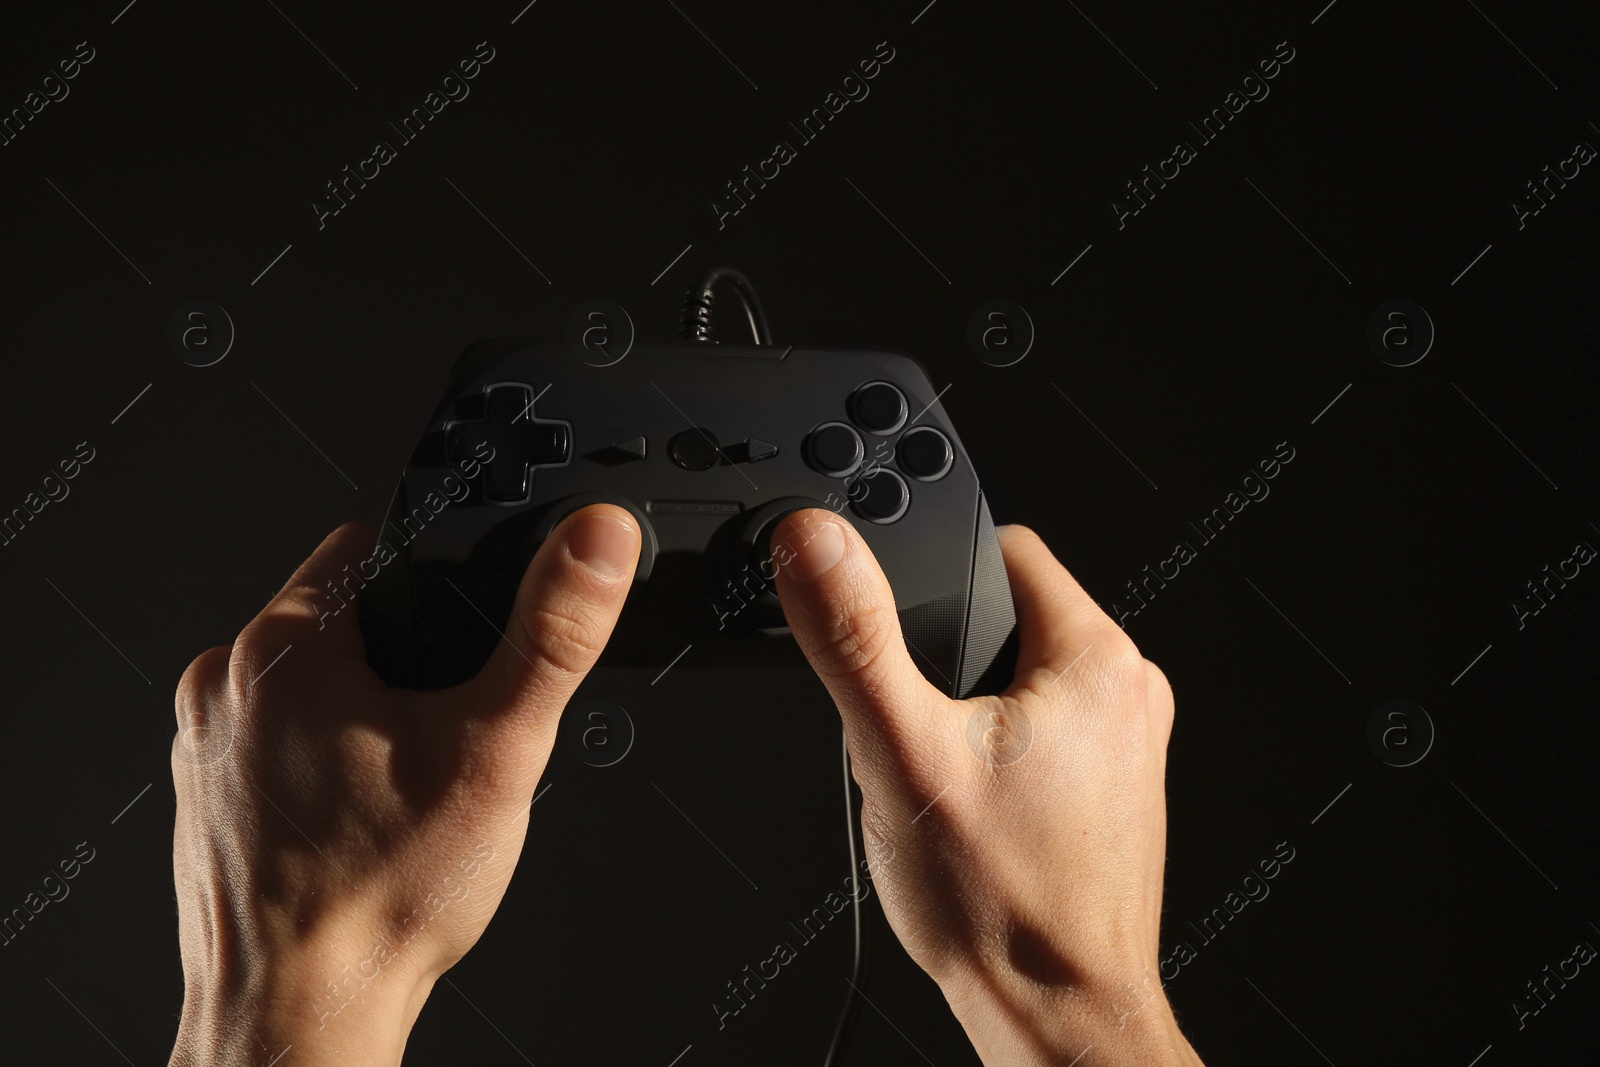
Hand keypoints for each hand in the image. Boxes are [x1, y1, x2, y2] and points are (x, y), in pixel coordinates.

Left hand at [168, 506, 640, 1066]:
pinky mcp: (204, 798)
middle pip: (343, 619)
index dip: (436, 582)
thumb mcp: (499, 750)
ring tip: (402, 786)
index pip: (369, 548)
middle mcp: (223, 686)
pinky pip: (275, 744)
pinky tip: (358, 822)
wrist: (301, 1015)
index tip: (464, 643)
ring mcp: (203, 746)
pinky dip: (320, 765)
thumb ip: (555, 632)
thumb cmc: (379, 900)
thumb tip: (598, 542)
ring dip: (358, 712)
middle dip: (404, 660)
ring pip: (309, 684)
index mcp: (284, 649)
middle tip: (445, 735)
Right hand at [770, 511, 1202, 1065]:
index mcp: (1097, 659)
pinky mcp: (1111, 791)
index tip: (895, 621)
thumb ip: (853, 638)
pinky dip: (994, 754)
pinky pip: (1038, 733)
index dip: (934, 569)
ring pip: (1016, 679)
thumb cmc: (1005, 907)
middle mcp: (1128, 694)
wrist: (1055, 1015)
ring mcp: (1126, 747)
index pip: (1007, 548)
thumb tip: (814, 545)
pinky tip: (968, 810)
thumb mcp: (900, 753)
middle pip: (1007, 616)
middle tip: (912, 723)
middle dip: (943, 654)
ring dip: (965, 710)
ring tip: (939, 774)